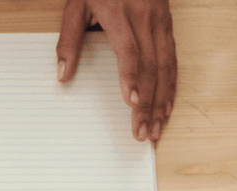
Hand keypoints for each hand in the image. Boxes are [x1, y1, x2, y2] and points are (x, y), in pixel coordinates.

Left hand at [56, 0, 175, 142]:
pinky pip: (174, 58)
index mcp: (119, 12)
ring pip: (166, 66)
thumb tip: (63, 75)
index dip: (132, 78)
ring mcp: (160, 20)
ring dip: (163, 100)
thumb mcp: (76, 4)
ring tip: (156, 128)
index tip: (132, 103)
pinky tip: (168, 105)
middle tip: (142, 131)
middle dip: (149, 103)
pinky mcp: (168, 23)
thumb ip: (69, 39)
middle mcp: (145, 17)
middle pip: (151, 66)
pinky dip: (172, 85)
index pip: (129, 51)